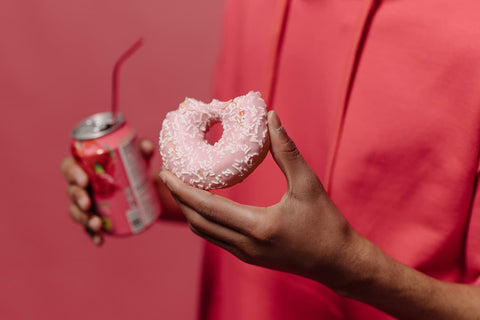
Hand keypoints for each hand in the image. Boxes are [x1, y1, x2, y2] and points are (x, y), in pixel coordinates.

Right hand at [61, 139, 156, 245]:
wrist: (141, 183)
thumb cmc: (132, 164)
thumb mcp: (137, 156)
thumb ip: (142, 149)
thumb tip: (148, 147)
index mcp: (84, 165)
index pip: (69, 166)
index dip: (72, 173)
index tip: (84, 179)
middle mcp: (80, 184)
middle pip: (71, 190)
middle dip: (77, 197)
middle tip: (87, 203)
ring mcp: (85, 202)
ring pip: (76, 211)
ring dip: (83, 218)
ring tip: (96, 223)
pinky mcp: (94, 216)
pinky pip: (88, 227)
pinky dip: (93, 235)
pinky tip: (100, 240)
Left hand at [159, 111, 363, 288]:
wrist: (338, 262)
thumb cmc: (326, 223)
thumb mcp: (308, 184)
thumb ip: (287, 151)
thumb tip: (272, 118)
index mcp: (258, 227)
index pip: (208, 208)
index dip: (182, 191)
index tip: (165, 173)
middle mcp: (246, 245)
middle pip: (198, 222)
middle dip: (179, 199)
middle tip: (168, 176)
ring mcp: (246, 255)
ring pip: (205, 233)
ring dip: (190, 210)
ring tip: (182, 188)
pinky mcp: (249, 258)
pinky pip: (216, 238)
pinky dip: (204, 220)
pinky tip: (205, 204)